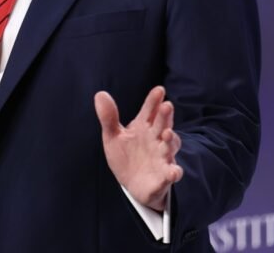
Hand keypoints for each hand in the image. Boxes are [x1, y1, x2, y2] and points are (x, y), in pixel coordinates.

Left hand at [94, 86, 182, 211]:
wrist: (132, 184)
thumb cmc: (125, 156)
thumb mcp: (113, 136)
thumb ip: (108, 117)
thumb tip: (100, 94)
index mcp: (143, 127)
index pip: (150, 111)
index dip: (154, 100)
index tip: (159, 89)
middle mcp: (156, 139)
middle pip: (162, 125)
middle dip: (165, 116)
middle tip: (167, 105)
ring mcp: (162, 157)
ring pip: (170, 146)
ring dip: (171, 140)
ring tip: (167, 134)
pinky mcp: (163, 177)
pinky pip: (170, 174)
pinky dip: (173, 173)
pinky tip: (173, 171)